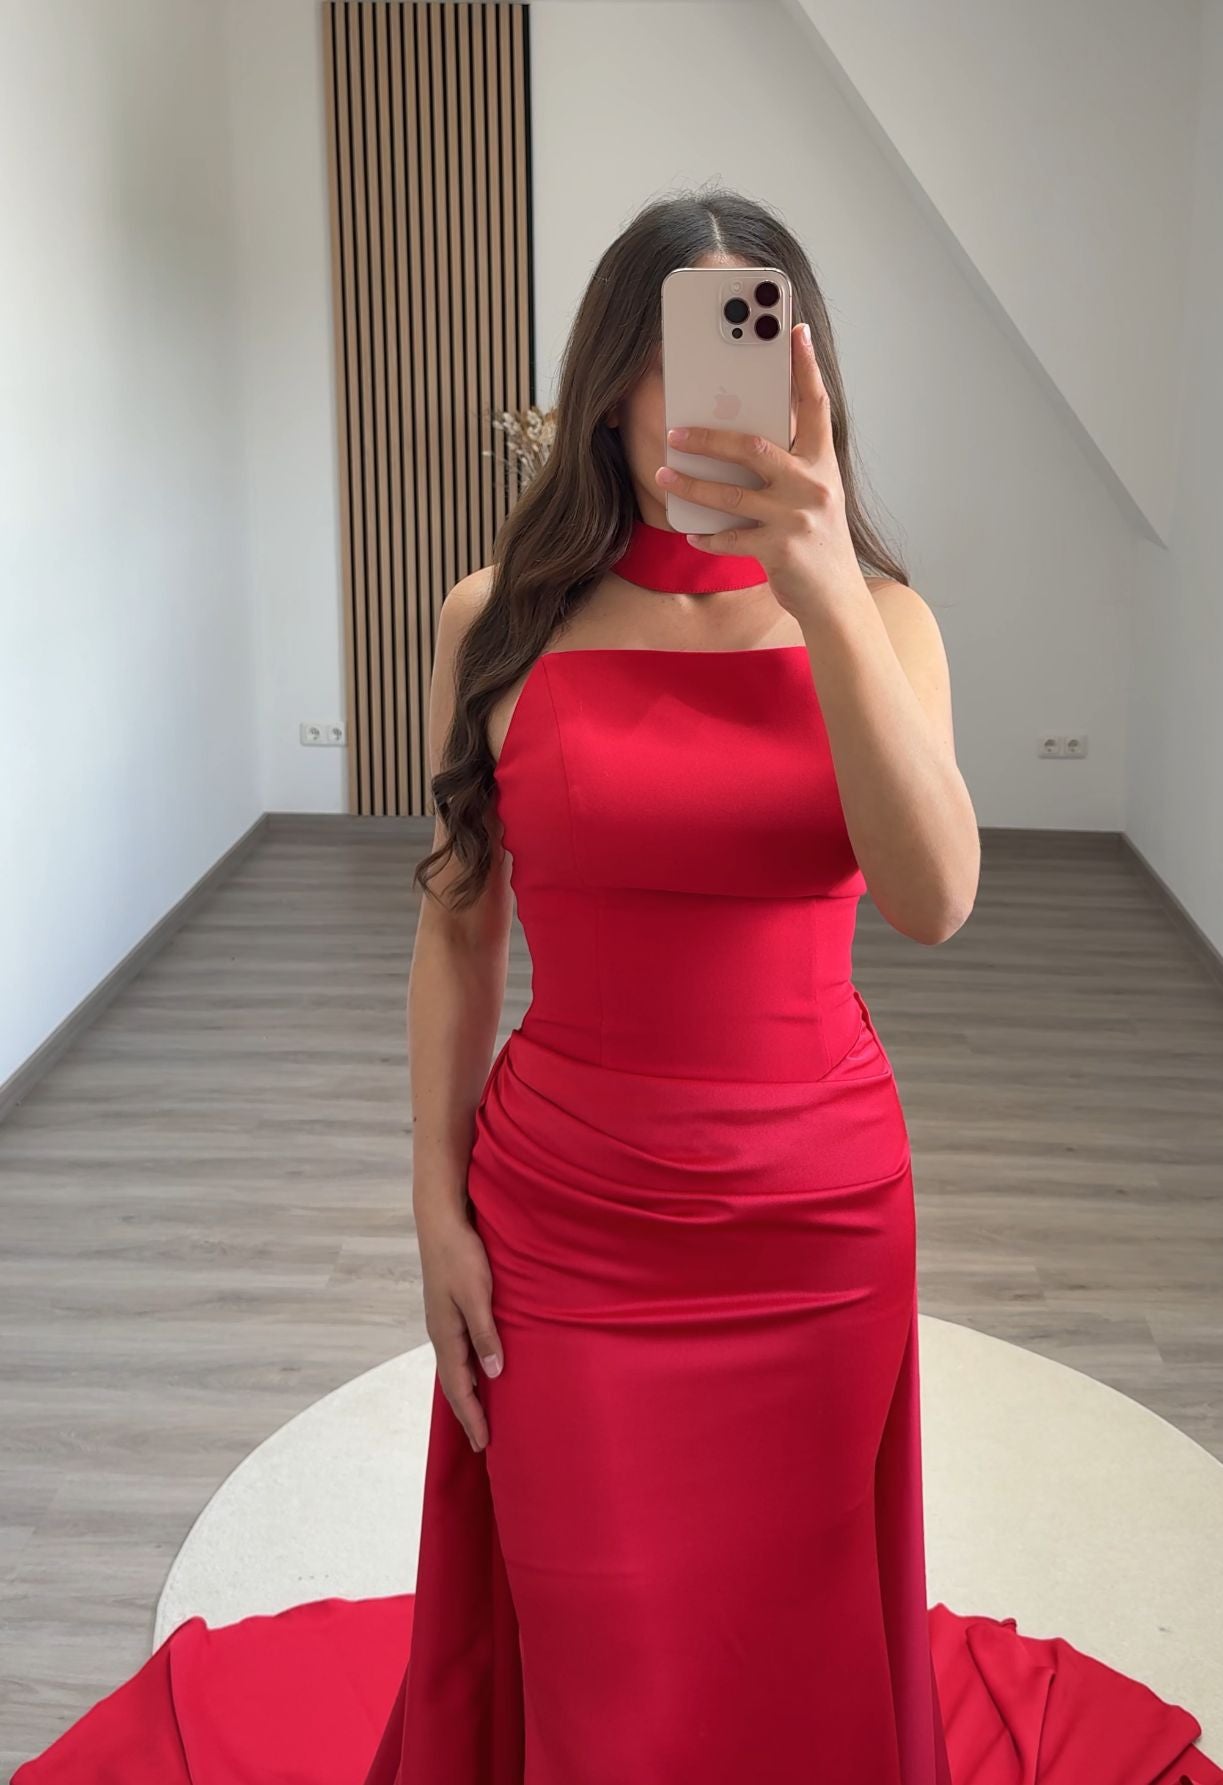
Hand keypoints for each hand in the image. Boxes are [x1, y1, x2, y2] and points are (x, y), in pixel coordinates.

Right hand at [417, 1204, 503, 1452]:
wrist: (440, 1222)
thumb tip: (494, 1374)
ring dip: (467, 1393)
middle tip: (482, 1442)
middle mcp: (442, 1334)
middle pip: (454, 1384)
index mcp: (446, 1335)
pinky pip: (458, 1352)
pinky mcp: (449, 1310)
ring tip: (480, 1413)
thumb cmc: (461, 1256)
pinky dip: (468, 1371)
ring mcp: (444, 1322)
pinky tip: (480, 1370)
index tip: (484, 1444)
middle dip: (468, 1413)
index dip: (472, 1416)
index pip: (460, 1388)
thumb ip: (486, 1333)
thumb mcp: (477, 1295)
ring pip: (455, 1368)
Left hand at [654, 323, 868, 620]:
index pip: (816, 405)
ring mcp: (797, 519)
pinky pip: (731, 538)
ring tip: (664, 475)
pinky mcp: (781, 551)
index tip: (794, 330)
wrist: (836, 599)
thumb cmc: (818, 541)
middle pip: (754, 447)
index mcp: (823, 463)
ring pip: (733, 494)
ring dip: (693, 485)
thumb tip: (741, 438)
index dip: (805, 367)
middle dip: (710, 437)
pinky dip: (708, 536)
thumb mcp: (815, 495)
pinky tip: (690, 531)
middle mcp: (814, 486)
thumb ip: (790, 465)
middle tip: (675, 430)